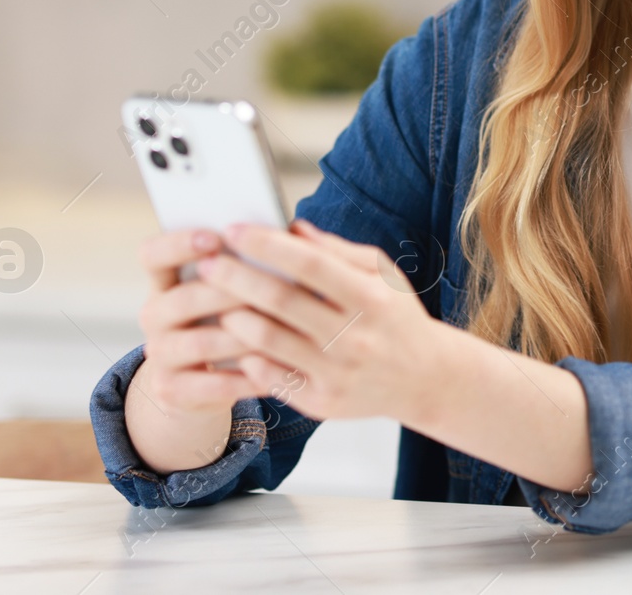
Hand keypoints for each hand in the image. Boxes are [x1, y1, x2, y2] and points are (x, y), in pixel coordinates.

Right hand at [134, 228, 269, 413]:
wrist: (201, 382)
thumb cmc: (228, 318)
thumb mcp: (231, 289)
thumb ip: (251, 261)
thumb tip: (295, 231)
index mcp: (164, 281)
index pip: (153, 254)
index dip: (178, 244)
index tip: (214, 238)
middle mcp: (154, 315)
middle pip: (183, 299)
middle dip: (229, 292)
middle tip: (269, 286)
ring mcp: (159, 354)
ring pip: (201, 343)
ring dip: (245, 336)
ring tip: (284, 330)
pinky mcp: (172, 390)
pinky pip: (212, 385)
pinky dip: (248, 378)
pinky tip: (278, 370)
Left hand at [193, 219, 443, 424]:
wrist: (424, 379)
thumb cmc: (396, 316)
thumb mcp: (381, 274)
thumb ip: (337, 250)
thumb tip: (291, 228)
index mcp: (371, 297)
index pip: (309, 263)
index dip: (266, 245)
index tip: (233, 231)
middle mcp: (355, 336)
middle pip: (281, 301)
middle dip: (236, 278)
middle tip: (208, 263)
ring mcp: (337, 373)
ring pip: (268, 341)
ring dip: (234, 317)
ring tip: (215, 302)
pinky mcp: (322, 402)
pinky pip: (270, 377)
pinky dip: (246, 356)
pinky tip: (235, 340)